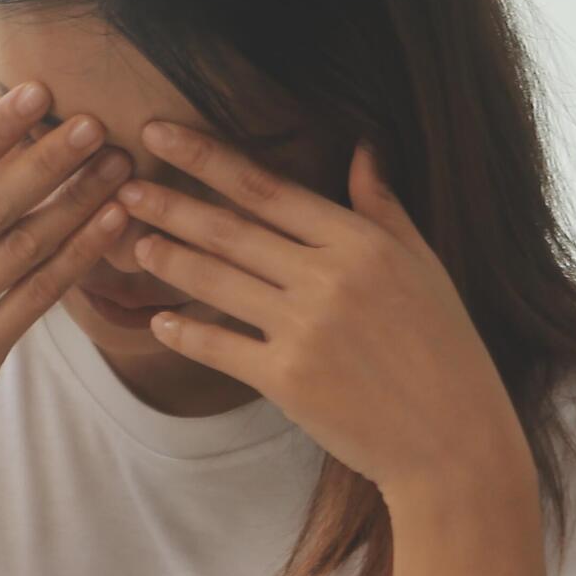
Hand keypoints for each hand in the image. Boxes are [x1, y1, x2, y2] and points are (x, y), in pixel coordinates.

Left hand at [117, 122, 531, 507]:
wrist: (453, 441)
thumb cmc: (445, 350)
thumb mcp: (424, 266)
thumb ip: (383, 207)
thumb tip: (364, 147)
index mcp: (361, 242)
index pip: (266, 186)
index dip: (205, 156)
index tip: (158, 133)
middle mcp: (329, 278)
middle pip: (230, 229)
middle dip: (170, 204)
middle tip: (122, 185)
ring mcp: (306, 329)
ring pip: (216, 281)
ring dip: (168, 260)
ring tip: (134, 243)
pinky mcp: (288, 380)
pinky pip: (219, 346)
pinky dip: (184, 333)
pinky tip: (158, 323)